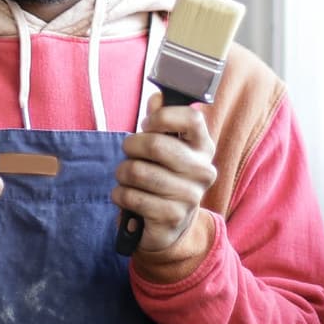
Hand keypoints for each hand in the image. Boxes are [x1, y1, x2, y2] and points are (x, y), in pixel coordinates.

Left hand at [112, 92, 217, 252]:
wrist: (170, 225)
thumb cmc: (165, 175)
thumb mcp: (167, 146)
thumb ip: (162, 120)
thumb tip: (157, 97)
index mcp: (204, 147)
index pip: (191, 118)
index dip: (162, 116)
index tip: (147, 125)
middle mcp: (203, 171)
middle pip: (155, 144)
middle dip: (131, 146)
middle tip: (129, 152)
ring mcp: (190, 196)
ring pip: (138, 171)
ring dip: (122, 172)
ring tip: (125, 176)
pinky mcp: (172, 217)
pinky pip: (131, 196)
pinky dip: (120, 194)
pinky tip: (125, 195)